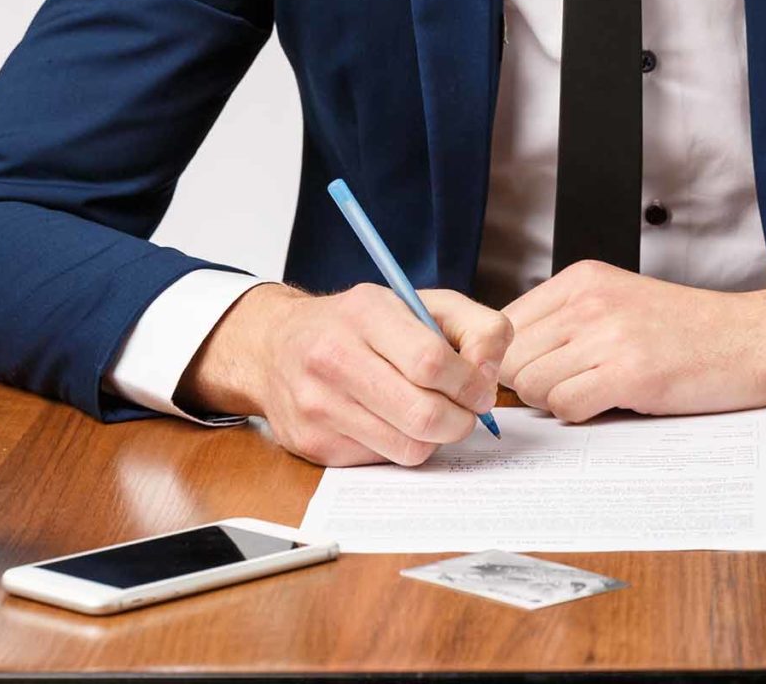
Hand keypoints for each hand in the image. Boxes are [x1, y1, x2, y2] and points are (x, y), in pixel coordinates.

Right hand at [183, 282, 511, 466]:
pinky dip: (400, 446)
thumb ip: (475, 326)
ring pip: (408, 448)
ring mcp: (319, 406)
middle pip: (423, 415)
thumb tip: (490, 375)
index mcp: (366, 313)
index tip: (480, 390)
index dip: (469, 384)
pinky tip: (389, 421)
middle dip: (461, 421)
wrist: (275, 346)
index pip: (431, 362)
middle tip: (466, 412)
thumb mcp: (419, 303)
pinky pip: (383, 461)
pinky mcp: (314, 445)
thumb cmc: (359, 324)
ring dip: (434, 438)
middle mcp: (333, 358)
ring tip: (428, 413)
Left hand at [501, 263, 765, 421]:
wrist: (752, 339)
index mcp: (582, 279)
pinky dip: (580, 415)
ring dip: (558, 402)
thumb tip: (510, 360)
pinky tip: (612, 402)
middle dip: (531, 384)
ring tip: (597, 391)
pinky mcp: (629, 373)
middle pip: (513, 359)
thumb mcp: (618, 302)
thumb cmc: (690, 330)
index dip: (512, 359)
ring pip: (534, 386)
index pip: (505, 324)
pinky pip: (566, 408)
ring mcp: (609, 335)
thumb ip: (566, 320)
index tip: (534, 375)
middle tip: (570, 389)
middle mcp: (589, 302)